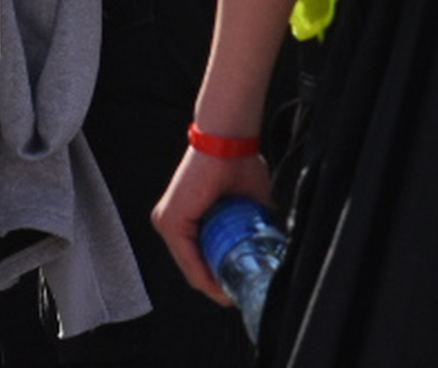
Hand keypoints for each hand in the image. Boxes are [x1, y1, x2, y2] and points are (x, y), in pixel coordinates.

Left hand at [151, 141, 275, 306]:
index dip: (222, 276)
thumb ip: (253, 225)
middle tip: (241, 295)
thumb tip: (270, 246)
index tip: (241, 288)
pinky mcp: (170, 221)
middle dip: (219, 284)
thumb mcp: (249, 204)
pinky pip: (188, 259)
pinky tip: (221, 287)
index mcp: (187, 215)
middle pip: (196, 264)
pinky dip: (205, 276)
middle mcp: (172, 220)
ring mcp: (167, 221)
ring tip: (234, 295)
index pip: (201, 256)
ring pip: (191, 266)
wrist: (229, 141)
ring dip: (214, 284)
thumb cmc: (239, 163)